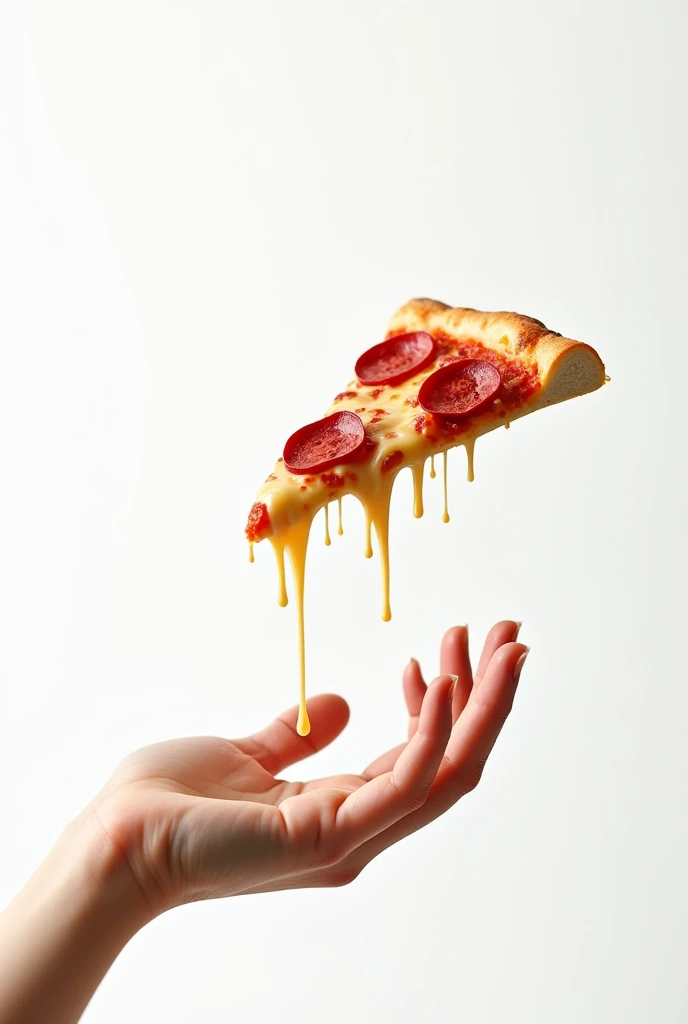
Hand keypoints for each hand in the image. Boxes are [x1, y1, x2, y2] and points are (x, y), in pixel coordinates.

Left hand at [86, 620, 526, 915]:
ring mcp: (349, 839)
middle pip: (452, 765)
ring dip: (483, 707)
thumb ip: (297, 737)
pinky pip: (407, 783)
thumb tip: (339, 704)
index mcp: (342, 814)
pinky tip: (442, 680)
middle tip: (511, 636)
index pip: (420, 759)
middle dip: (490, 700)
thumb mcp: (248, 755)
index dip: (448, 704)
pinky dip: (434, 731)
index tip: (447, 646)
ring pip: (448, 774)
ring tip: (502, 645)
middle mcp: (359, 831)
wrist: (118, 840)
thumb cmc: (172, 803)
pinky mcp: (329, 835)